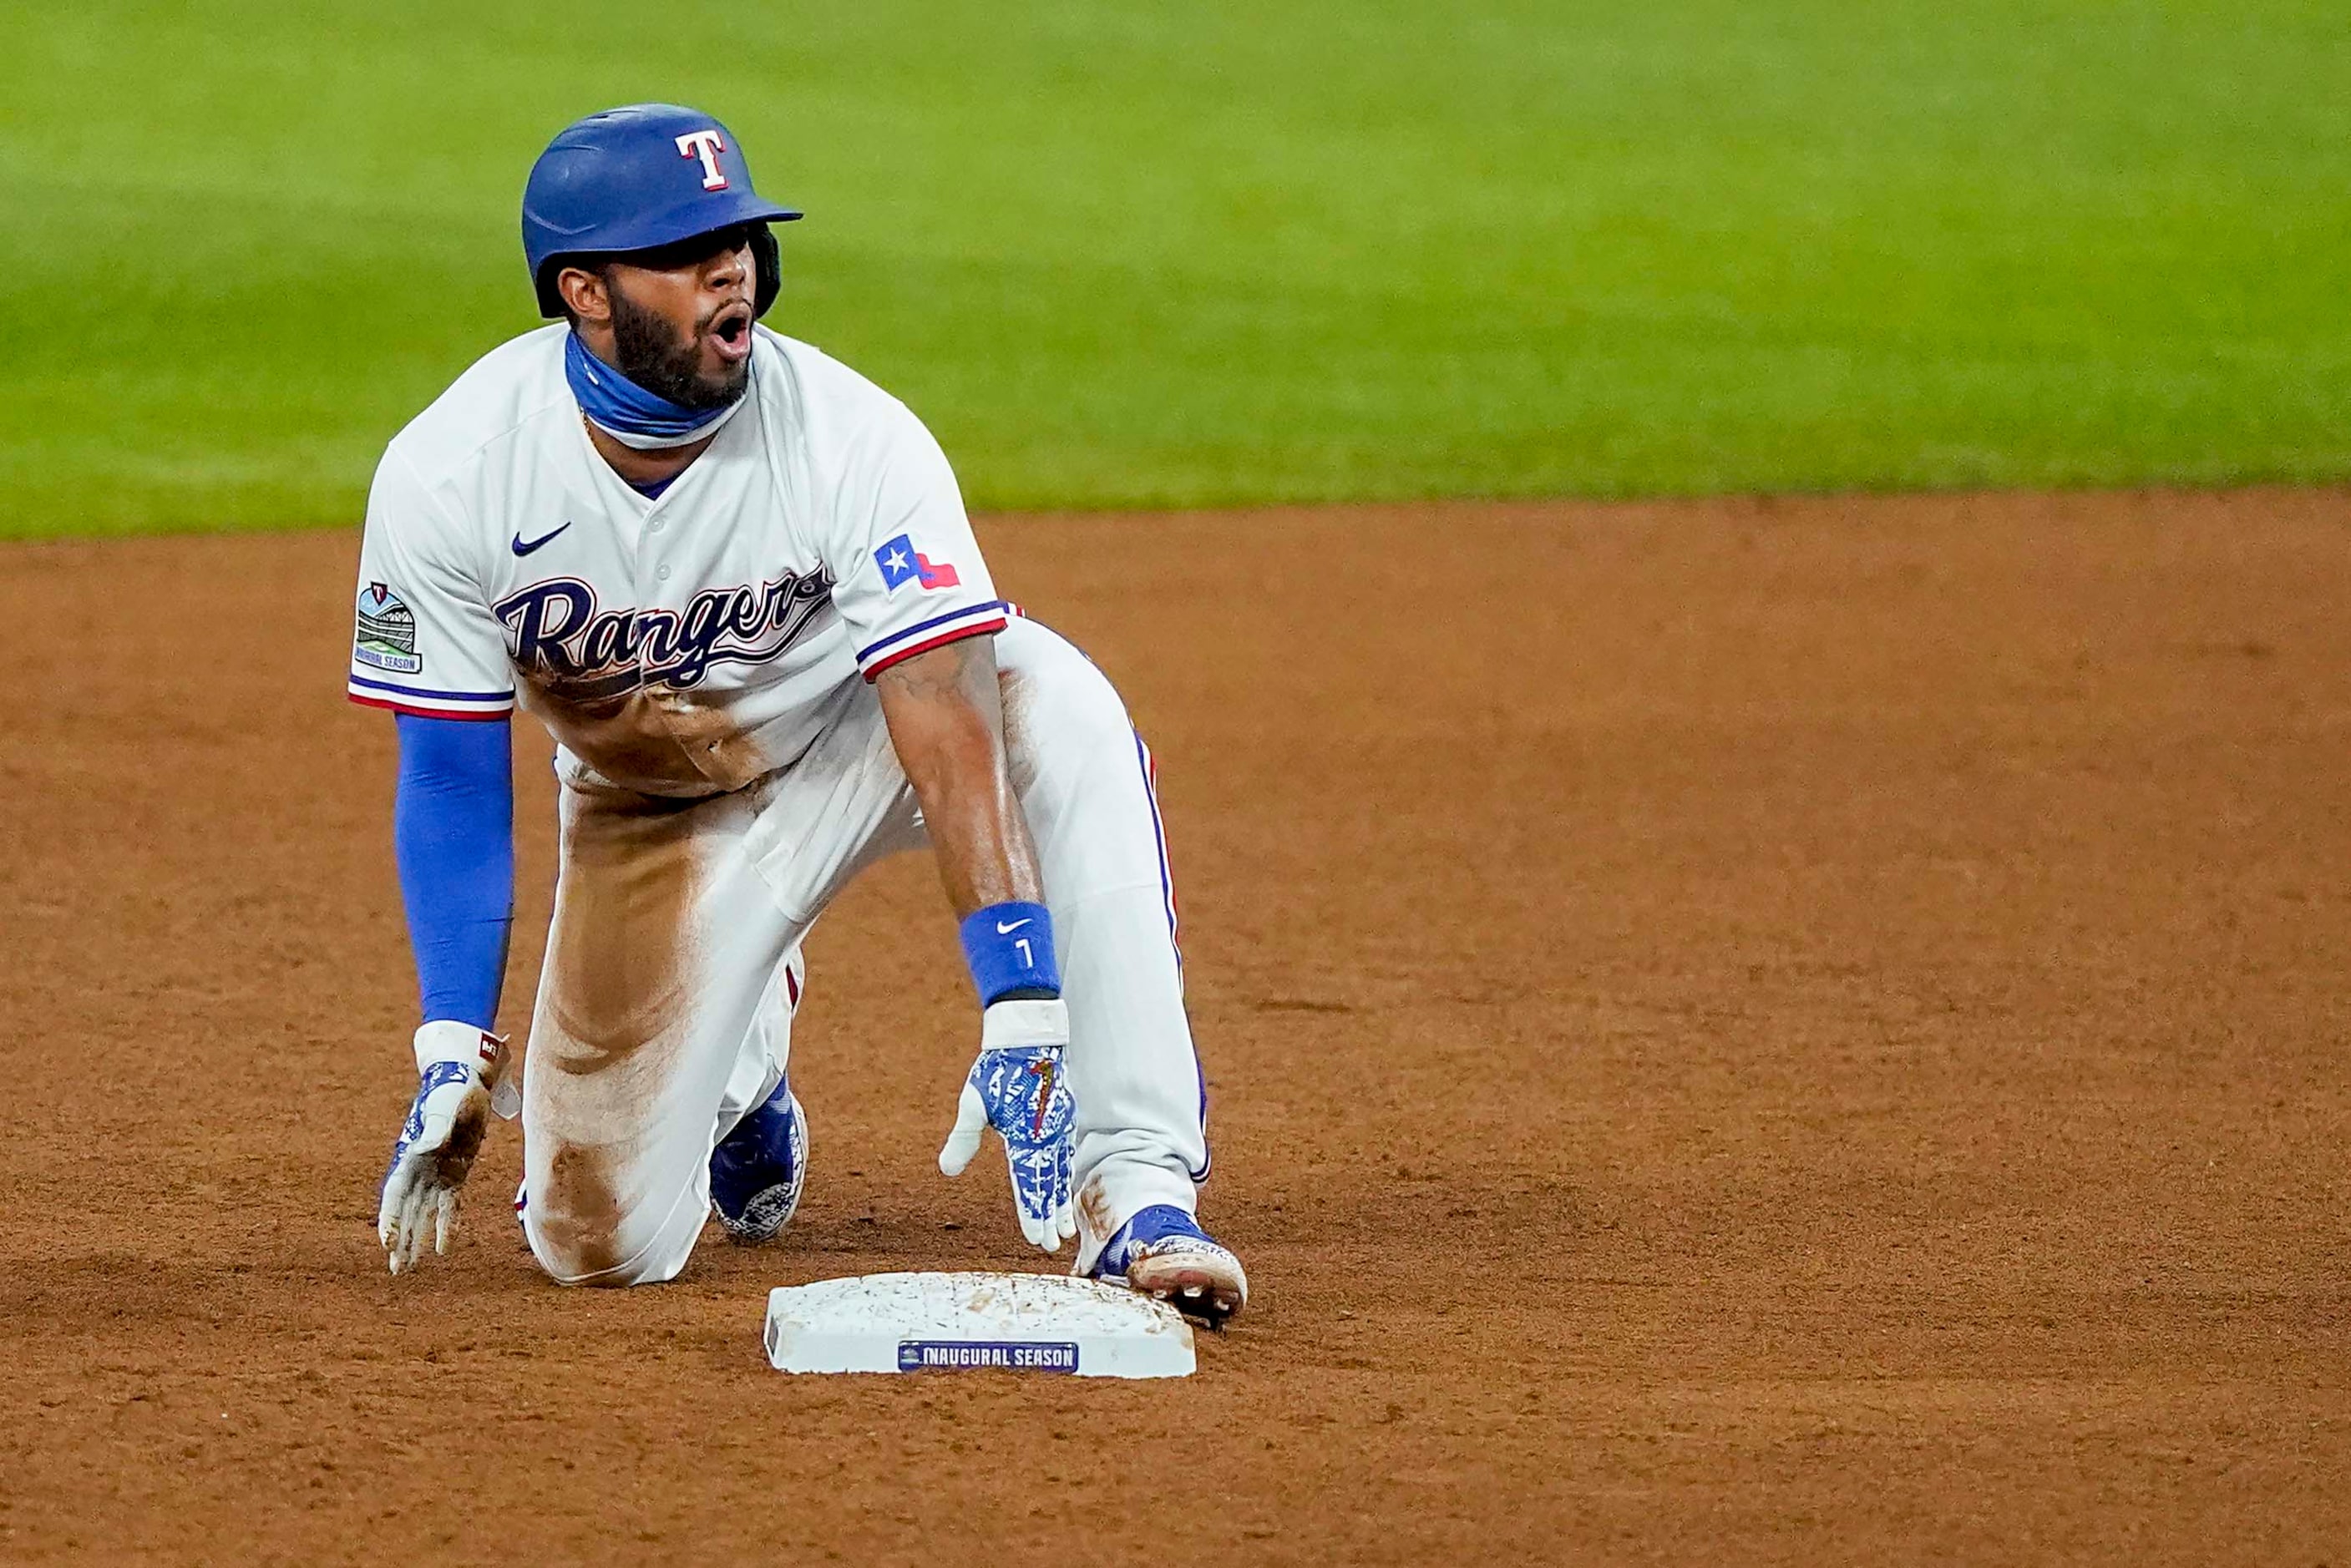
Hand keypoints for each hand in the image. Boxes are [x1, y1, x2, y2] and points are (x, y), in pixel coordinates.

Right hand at [377, 1021, 518, 1274]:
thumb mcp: (447, 1107)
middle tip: (395, 1271)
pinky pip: (448, 1207)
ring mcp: (436, 1174)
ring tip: (405, 1269)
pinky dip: (445, 1227)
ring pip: (423, 1215)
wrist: (468, 1081)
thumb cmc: (454, 1091)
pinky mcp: (455, 1175)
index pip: (396, 1194)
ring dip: (416, 1240)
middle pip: (406, 1212)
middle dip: (400, 1241)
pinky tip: (442, 1250)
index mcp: (412, 1156)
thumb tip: (427, 1146)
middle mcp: (420, 1170)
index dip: (391, 1218)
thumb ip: (437, 1128)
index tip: (388, 1242)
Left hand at [937, 999, 1076, 1251]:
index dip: (1032, 1214)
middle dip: (1050, 1218)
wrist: (1030, 1037)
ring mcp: (1060, 1127)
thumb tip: (947, 1170)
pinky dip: (1064, 1177)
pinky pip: (1066, 1155)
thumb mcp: (973, 1104)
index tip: (1036, 1239)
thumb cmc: (997, 1070)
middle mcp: (1048, 1137)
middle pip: (1048, 1186)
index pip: (1029, 1185)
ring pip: (1061, 1173)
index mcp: (1025, 1138)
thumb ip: (963, 1139)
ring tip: (1064, 1228)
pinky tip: (1063, 1187)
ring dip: (1060, 1201)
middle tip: (1052, 1246)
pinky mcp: (1065, 1117)